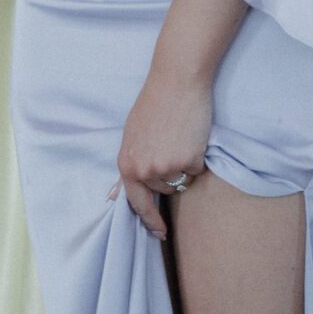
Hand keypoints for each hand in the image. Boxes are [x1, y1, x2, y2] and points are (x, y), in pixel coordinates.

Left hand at [114, 69, 211, 239]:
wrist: (177, 80)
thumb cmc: (155, 103)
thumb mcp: (133, 136)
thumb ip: (130, 166)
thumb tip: (114, 197)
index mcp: (127, 165)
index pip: (137, 203)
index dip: (150, 220)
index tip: (159, 233)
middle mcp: (144, 171)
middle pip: (164, 189)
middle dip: (171, 173)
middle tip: (174, 144)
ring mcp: (166, 168)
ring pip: (182, 180)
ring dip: (185, 165)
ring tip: (182, 136)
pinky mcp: (188, 161)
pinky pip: (198, 169)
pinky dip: (199, 155)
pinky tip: (193, 134)